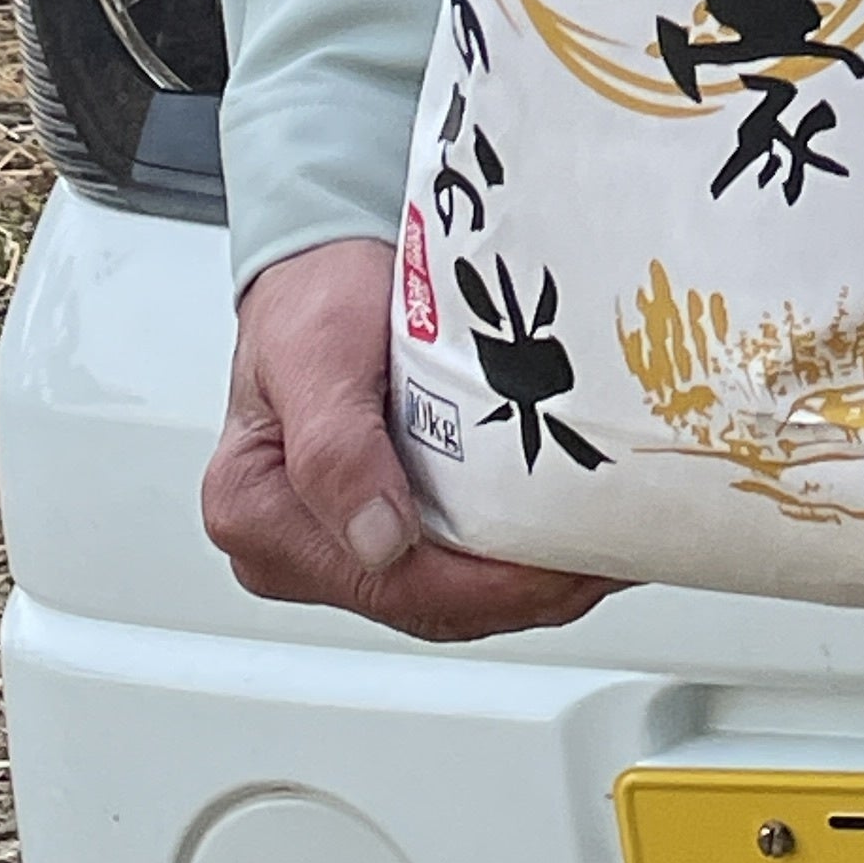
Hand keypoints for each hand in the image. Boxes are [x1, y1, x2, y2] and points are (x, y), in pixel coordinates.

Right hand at [202, 237, 618, 643]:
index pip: (388, 584)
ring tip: (602, 550)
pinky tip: (565, 535)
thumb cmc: (313, 294)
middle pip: (426, 600)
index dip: (484, 590)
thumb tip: (379, 540)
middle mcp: (296, 545)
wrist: (326, 263)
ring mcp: (342, 538)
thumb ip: (335, 447)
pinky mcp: (385, 521)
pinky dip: (512, 555)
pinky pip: (455, 559)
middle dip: (522, 593)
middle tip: (604, 559)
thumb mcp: (317, 352)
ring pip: (448, 591)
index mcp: (259, 516)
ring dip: (527, 583)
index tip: (558, 569)